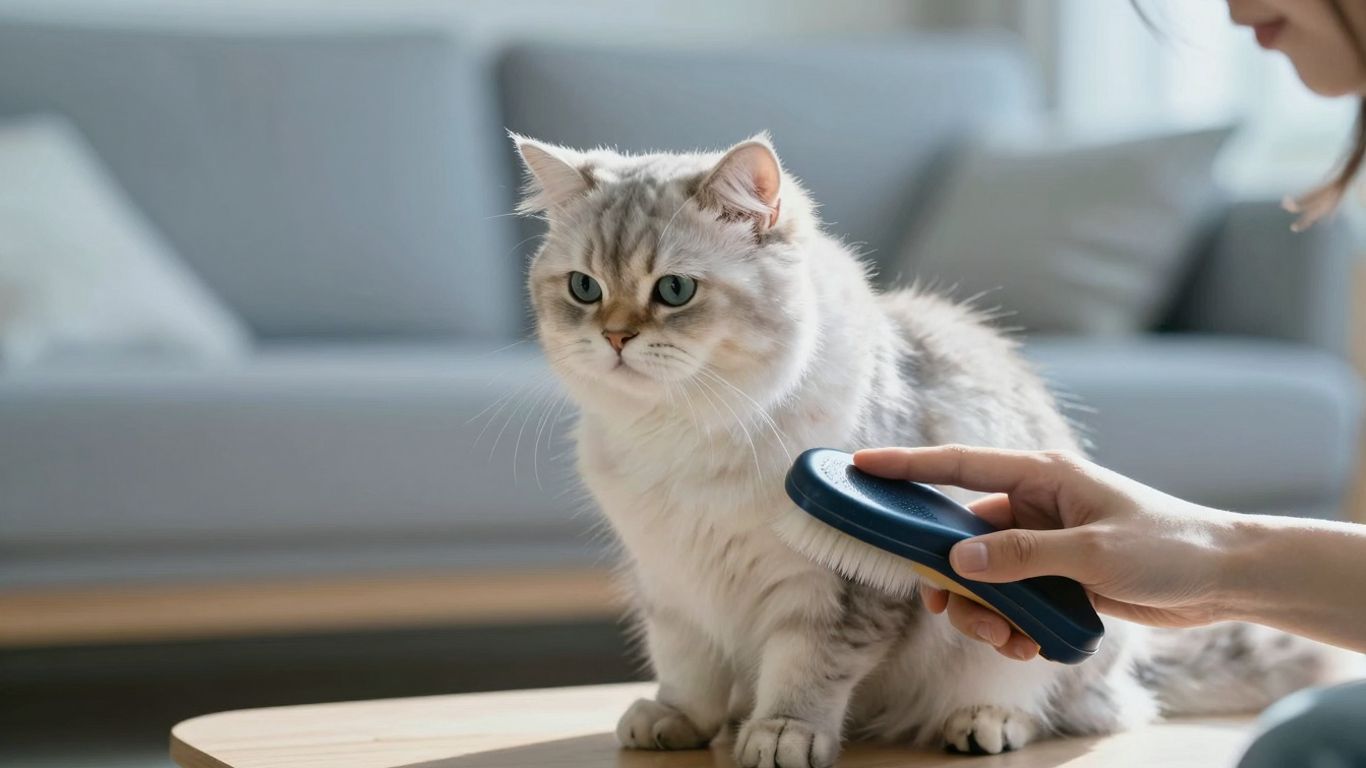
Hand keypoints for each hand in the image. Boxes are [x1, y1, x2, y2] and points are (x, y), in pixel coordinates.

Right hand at [852, 446, 1241, 660]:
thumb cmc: (1169, 546)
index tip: (859, 467)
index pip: (958, 466)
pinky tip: (1034, 644)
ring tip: (1010, 638)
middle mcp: (1034, 506)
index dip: (906, 467)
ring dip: (985, 612)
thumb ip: (1023, 555)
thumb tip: (958, 562)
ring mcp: (1042, 543)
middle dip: (952, 580)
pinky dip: (1012, 624)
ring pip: (982, 577)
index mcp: (1041, 477)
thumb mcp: (1094, 551)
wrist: (1224, 579)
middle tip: (955, 611)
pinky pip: (1011, 600)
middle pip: (960, 537)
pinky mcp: (1055, 577)